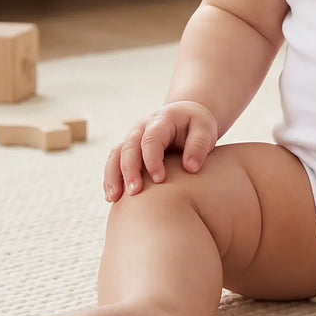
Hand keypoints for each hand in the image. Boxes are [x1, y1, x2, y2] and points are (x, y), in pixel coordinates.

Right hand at [103, 100, 217, 201]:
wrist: (185, 117)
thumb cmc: (197, 125)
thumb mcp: (205, 129)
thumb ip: (199, 145)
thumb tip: (190, 167)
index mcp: (161, 120)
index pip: (151, 139)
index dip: (152, 159)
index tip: (159, 179)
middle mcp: (142, 128)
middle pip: (129, 147)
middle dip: (130, 170)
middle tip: (135, 192)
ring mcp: (133, 139)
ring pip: (116, 155)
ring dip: (113, 176)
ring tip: (114, 198)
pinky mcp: (129, 150)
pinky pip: (114, 163)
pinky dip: (111, 178)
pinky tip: (112, 197)